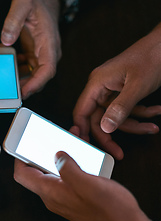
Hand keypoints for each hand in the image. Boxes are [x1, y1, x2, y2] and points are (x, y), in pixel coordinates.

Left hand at [1, 0, 60, 98]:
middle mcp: (48, 51)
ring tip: (6, 86)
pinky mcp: (34, 53)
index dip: (37, 83)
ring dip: (21, 83)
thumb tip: (6, 40)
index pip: (48, 69)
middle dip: (27, 88)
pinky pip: (28, 69)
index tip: (25, 91)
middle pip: (41, 77)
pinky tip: (7, 73)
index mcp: (49, 42)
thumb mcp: (23, 4)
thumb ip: (14, 20)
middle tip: (10, 94)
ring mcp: (41, 54)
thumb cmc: (38, 0)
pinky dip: (18, 73)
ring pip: (34, 76)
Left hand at [14, 151, 160, 220]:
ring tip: (69, 142)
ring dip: (58, 156)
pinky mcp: (74, 195)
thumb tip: (58, 155)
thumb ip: (68, 167)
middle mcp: (53, 196)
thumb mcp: (87, 183)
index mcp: (51, 192)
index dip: (18, 158)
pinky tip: (80, 156)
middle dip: (42, 152)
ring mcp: (63, 196)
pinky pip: (65, 176)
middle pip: (37, 171)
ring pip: (52, 172)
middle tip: (48, 138)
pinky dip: (69, 163)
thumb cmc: (110, 211)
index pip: (22, 175)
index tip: (20, 144)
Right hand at [73, 23, 160, 158]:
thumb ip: (120, 109)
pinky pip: (125, 109)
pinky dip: (140, 114)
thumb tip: (105, 128)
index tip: (87, 146)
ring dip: (133, 124)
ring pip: (114, 116)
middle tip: (119, 151)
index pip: (81, 111)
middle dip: (111, 134)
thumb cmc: (151, 56)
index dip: (81, 129)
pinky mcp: (122, 91)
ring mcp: (111, 90)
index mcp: (97, 83)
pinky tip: (154, 112)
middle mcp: (101, 88)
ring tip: (151, 126)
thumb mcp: (136, 86)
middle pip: (97, 118)